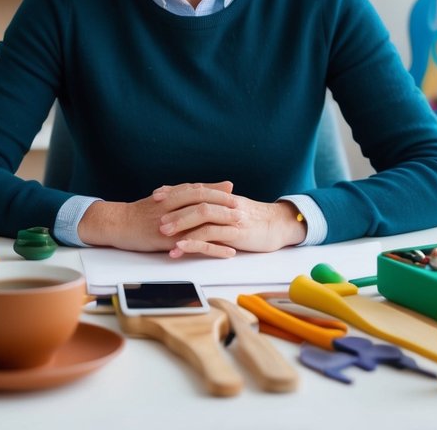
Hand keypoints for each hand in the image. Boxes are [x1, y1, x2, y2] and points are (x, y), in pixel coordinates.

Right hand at [77, 181, 237, 251]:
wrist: (118, 224)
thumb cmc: (142, 212)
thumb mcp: (163, 197)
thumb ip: (184, 191)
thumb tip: (205, 187)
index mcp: (170, 195)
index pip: (197, 189)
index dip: (216, 191)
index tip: (233, 194)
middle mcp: (171, 207)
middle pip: (201, 202)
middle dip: (223, 205)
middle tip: (241, 209)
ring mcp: (170, 224)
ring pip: (200, 222)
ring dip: (222, 224)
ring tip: (240, 228)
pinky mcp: (168, 241)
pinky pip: (195, 244)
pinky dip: (214, 248)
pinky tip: (227, 251)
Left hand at [155, 187, 307, 258]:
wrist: (281, 225)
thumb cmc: (255, 220)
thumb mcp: (233, 209)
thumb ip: (216, 205)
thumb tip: (194, 203)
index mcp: (223, 196)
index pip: (195, 189)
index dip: (175, 191)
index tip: (157, 195)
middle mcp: (226, 203)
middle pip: (195, 200)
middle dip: (173, 207)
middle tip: (155, 216)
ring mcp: (231, 218)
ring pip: (202, 216)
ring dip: (180, 224)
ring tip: (163, 234)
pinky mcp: (236, 234)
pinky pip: (212, 236)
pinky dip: (194, 241)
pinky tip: (181, 247)